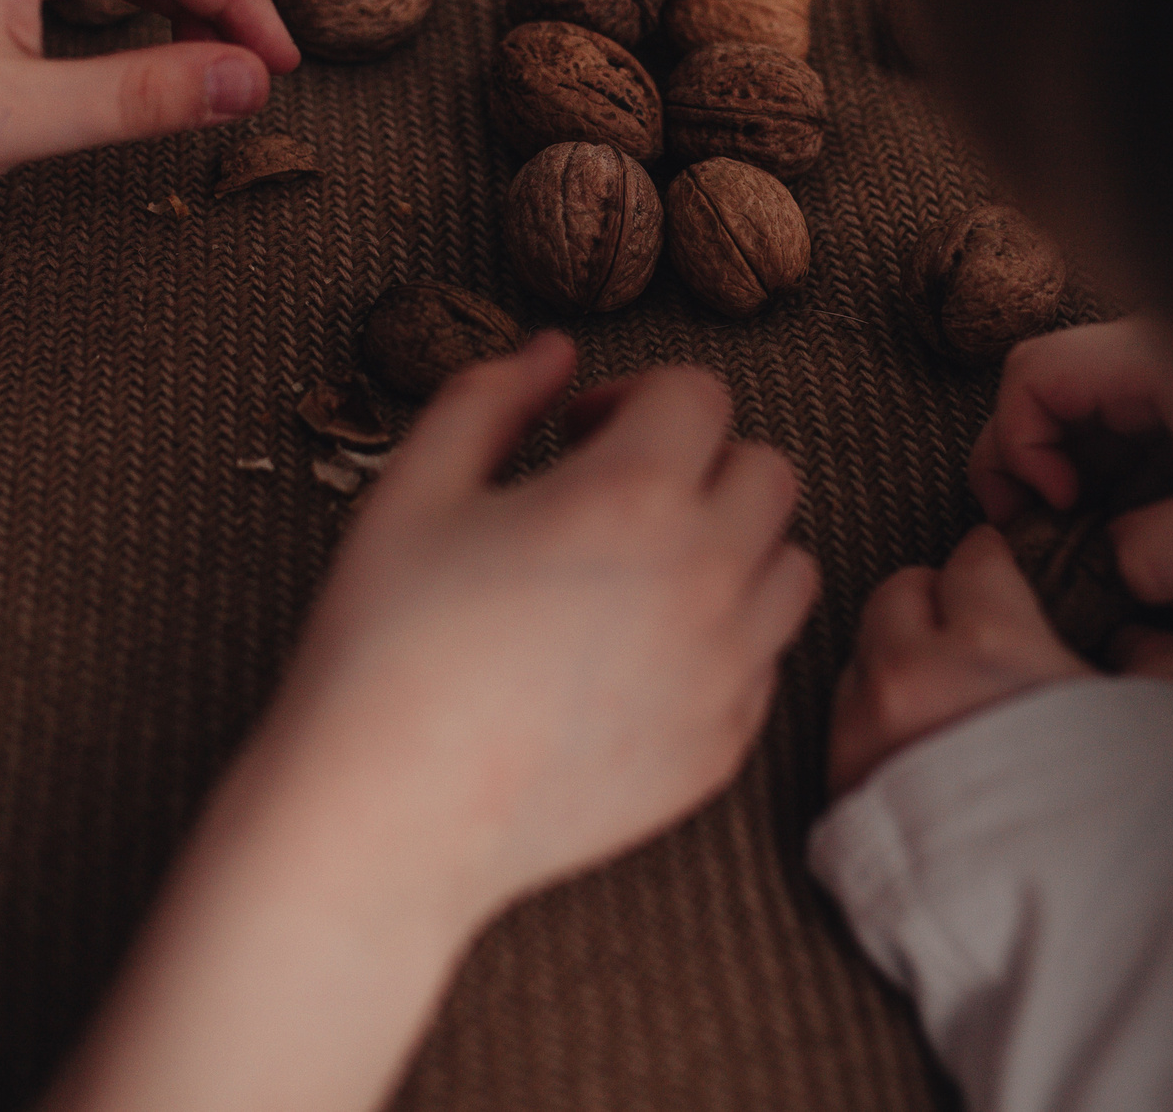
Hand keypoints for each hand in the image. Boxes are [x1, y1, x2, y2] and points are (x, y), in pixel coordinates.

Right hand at [263, 334, 817, 927]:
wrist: (385, 819)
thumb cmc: (384, 646)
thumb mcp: (413, 487)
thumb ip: (490, 394)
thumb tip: (553, 352)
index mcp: (633, 495)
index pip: (700, 395)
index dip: (635, 394)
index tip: (578, 432)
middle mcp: (706, 577)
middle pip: (767, 471)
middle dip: (696, 462)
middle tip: (611, 494)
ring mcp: (725, 671)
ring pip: (788, 567)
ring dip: (731, 546)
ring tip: (639, 571)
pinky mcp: (722, 748)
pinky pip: (763, 662)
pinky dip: (720, 641)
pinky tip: (632, 656)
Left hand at [827, 525, 1172, 798]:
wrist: (1071, 943)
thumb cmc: (1125, 827)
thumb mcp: (1169, 721)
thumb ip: (1158, 657)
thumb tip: (1141, 635)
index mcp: (988, 636)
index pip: (972, 556)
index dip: (997, 565)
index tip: (1007, 578)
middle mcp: (909, 672)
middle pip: (898, 594)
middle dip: (934, 602)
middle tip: (970, 633)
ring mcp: (864, 735)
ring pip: (860, 659)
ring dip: (895, 665)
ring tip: (946, 705)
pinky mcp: (840, 794)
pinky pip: (843, 730)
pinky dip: (875, 728)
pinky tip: (922, 760)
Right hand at [969, 318, 1172, 607]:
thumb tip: (1115, 576)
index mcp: (1156, 358)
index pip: (1034, 375)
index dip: (1020, 443)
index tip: (1059, 505)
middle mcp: (1154, 366)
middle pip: (1043, 399)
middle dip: (1026, 468)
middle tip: (1045, 535)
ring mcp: (1172, 396)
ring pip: (1080, 431)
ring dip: (1069, 489)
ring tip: (1089, 546)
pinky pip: (1124, 454)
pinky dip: (1110, 497)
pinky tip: (1133, 540)